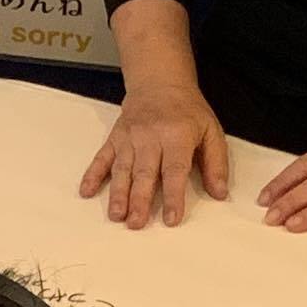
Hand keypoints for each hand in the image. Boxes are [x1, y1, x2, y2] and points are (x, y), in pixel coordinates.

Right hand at [79, 84, 230, 227]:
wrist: (159, 82)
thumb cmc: (187, 111)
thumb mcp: (211, 131)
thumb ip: (216, 163)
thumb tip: (219, 193)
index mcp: (177, 136)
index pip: (175, 170)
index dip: (174, 196)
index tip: (171, 219)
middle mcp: (151, 137)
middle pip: (145, 173)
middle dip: (140, 200)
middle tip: (136, 224)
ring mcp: (130, 138)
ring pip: (123, 169)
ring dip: (118, 193)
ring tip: (116, 215)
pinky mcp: (115, 138)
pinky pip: (102, 157)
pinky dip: (93, 174)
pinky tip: (86, 191)